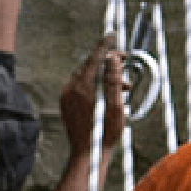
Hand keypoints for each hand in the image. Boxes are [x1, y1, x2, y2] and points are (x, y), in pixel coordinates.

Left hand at [60, 36, 124, 158]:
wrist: (87, 156)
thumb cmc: (104, 135)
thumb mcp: (115, 107)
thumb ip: (114, 81)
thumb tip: (113, 59)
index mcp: (83, 88)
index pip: (95, 58)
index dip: (105, 46)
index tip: (113, 35)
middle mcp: (71, 89)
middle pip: (89, 66)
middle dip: (108, 63)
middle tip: (125, 63)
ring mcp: (66, 96)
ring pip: (85, 76)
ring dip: (103, 76)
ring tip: (124, 87)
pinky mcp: (65, 103)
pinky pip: (79, 86)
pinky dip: (94, 85)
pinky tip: (108, 94)